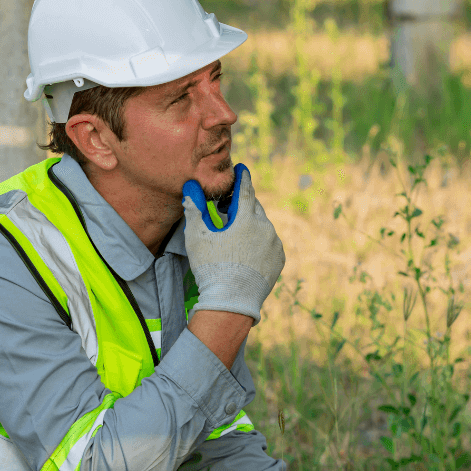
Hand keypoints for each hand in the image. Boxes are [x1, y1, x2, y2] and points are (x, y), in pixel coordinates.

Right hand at [182, 163, 284, 323]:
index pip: (246, 189)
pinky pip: (269, 243)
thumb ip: (194, 209)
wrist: (232, 302)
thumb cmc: (212, 268)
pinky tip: (246, 252)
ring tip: (235, 237)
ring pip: (262, 226)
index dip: (243, 177)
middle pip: (254, 208)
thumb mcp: (197, 237)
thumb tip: (191, 188)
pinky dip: (259, 242)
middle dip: (243, 205)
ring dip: (251, 226)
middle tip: (229, 209)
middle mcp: (266, 227)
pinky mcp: (279, 259)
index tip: (242, 168)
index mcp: (247, 218)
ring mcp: (275, 244)